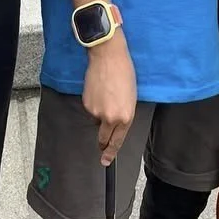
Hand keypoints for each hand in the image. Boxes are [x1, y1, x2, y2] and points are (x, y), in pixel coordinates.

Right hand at [82, 35, 136, 166]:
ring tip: (107, 96)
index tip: (106, 161)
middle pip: (104, 138)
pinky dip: (94, 104)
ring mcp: (97, 112)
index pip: (117, 141)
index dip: (111, 153)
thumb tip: (115, 123)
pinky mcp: (87, 104)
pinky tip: (99, 91)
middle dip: (103, 143)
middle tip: (102, 146)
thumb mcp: (131, 98)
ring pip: (97, 121)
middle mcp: (111, 118)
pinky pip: (91, 110)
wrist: (108, 57)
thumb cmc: (124, 73)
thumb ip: (124, 114)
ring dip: (101, 114)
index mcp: (126, 117)